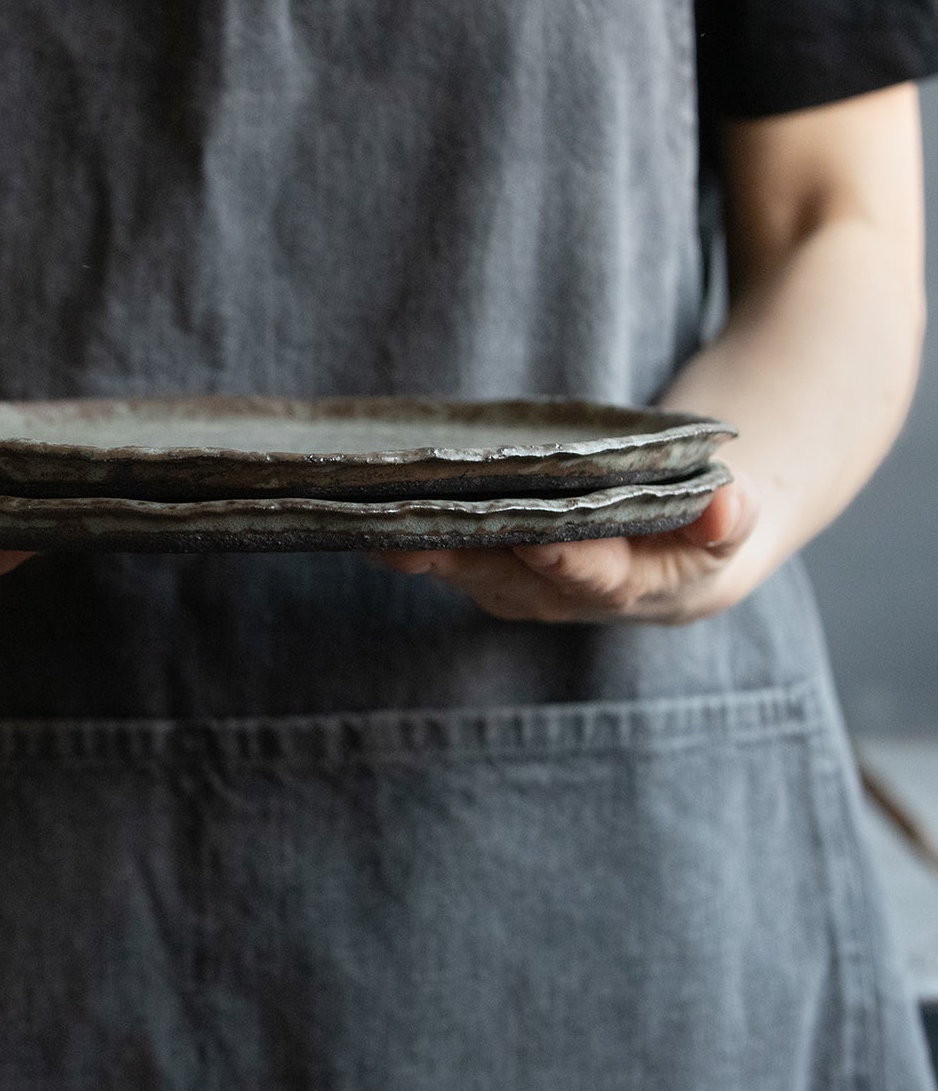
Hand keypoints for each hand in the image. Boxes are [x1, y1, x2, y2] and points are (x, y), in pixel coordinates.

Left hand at [369, 467, 764, 624]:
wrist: (673, 544)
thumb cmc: (698, 528)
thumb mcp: (728, 523)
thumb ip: (728, 519)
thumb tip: (729, 501)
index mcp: (619, 586)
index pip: (588, 578)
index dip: (562, 559)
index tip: (536, 535)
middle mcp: (551, 594)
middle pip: (499, 572)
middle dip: (456, 545)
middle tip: (410, 518)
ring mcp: (506, 579)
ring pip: (456, 560)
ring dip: (413, 536)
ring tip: (369, 504)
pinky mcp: (476, 556)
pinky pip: (434, 541)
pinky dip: (401, 522)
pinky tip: (360, 497)